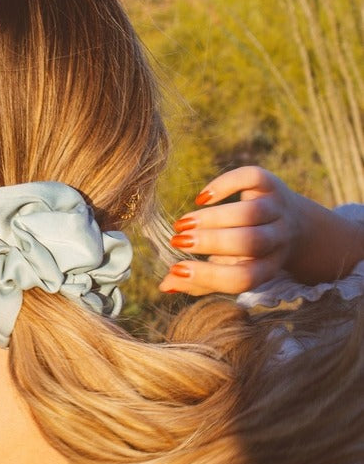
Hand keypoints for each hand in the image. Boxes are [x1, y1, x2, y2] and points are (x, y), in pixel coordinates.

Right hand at [159, 166, 303, 295]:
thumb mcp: (231, 270)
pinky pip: (251, 178)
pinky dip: (225, 184)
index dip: (209, 275)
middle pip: (250, 242)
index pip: (242, 277)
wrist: (298, 227)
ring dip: (212, 218)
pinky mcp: (272, 184)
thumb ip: (201, 281)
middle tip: (177, 240)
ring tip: (182, 223)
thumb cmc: (250, 254)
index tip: (177, 269)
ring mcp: (278, 210)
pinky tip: (202, 198)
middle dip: (211, 242)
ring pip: (249, 213)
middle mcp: (278, 240)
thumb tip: (165, 285)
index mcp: (267, 268)